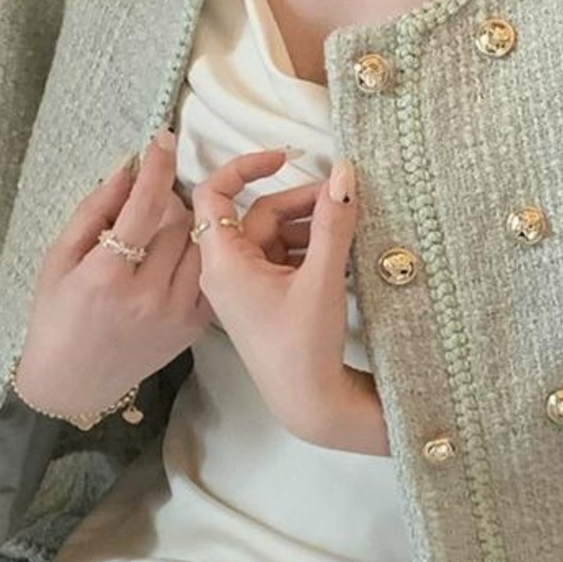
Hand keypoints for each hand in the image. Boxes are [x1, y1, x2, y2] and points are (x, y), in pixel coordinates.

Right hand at [13, 138, 207, 423]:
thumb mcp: (58, 258)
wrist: (73, 382)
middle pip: (181, 220)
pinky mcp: (196, 327)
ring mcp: (178, 314)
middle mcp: (149, 296)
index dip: (157, 167)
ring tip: (165, 227)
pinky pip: (214, 273)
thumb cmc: (55, 316)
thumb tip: (129, 166)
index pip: (146, 207)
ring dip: (191, 223)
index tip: (163, 138)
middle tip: (151, 200)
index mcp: (108, 276)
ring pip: (204, 243)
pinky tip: (187, 249)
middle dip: (169, 198)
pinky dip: (206, 252)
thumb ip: (95, 209)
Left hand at [191, 149, 390, 454]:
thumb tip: (345, 171)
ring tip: (347, 228)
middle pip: (256, 214)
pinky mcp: (259, 301)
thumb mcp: (322, 278)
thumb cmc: (305, 346)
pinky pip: (278, 259)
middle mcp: (223, 272)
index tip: (286, 157)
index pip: (214, 193)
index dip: (246, 166)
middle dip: (300, 202)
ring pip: (271, 236)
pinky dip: (305, 249)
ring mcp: (241, 288)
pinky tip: (338, 254)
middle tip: (343, 199)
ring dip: (307, 226)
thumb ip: (333, 221)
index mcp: (223, 262)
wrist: (309, 404)